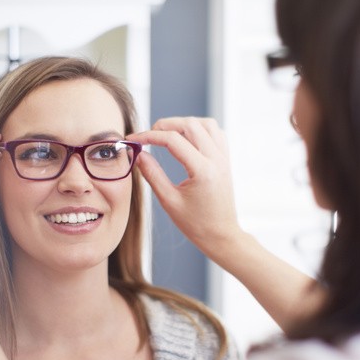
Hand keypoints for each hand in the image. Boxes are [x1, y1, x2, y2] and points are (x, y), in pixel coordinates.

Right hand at [127, 117, 242, 254]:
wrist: (221, 235)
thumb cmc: (196, 224)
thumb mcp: (169, 201)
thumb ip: (152, 175)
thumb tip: (139, 155)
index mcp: (202, 171)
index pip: (172, 140)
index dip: (149, 136)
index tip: (134, 139)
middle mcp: (216, 160)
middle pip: (190, 125)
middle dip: (166, 125)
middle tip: (148, 135)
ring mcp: (224, 158)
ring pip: (206, 124)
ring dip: (185, 123)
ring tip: (167, 134)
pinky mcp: (226, 160)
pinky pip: (216, 133)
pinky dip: (200, 129)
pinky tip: (187, 139)